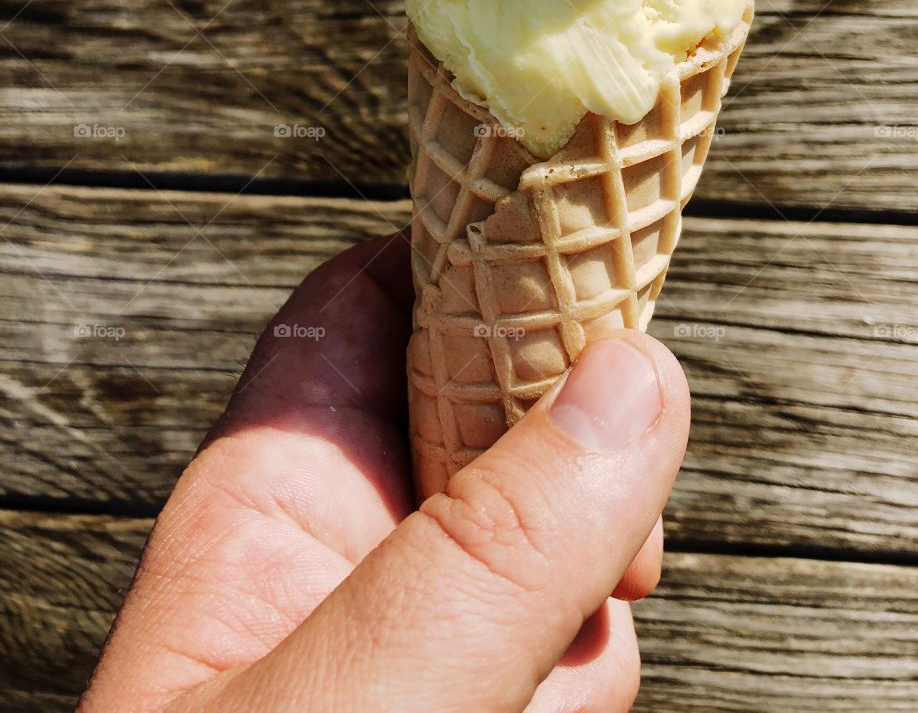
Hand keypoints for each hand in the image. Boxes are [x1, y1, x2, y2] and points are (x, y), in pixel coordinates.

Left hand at [78, 232, 689, 711]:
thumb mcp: (354, 704)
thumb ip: (494, 549)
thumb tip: (638, 379)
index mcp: (273, 497)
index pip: (369, 307)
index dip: (468, 261)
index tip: (576, 257)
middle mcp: (344, 556)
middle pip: (491, 417)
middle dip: (565, 463)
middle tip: (604, 531)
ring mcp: (412, 645)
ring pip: (547, 547)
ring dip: (585, 603)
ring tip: (551, 680)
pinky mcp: (476, 711)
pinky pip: (566, 657)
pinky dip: (586, 684)